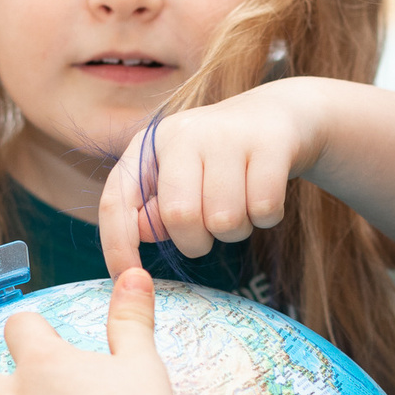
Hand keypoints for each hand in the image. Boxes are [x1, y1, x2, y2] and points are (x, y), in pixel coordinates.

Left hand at [99, 80, 322, 273]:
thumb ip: (155, 208)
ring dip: (236, 231)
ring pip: (225, 220)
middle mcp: (183, 134)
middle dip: (196, 242)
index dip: (118, 246)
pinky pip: (264, 209)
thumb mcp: (180, 179)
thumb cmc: (218, 160)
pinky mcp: (269, 142)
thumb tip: (142, 231)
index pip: (117, 200)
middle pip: (179, 217)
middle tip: (210, 229)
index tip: (129, 280)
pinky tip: (265, 194)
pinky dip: (267, 218)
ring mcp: (227, 135)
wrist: (277, 114)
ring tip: (241, 205)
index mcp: (150, 145)